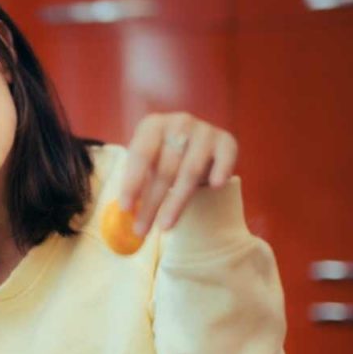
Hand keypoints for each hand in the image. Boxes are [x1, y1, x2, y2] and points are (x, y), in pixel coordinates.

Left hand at [119, 112, 237, 235]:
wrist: (194, 143)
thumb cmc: (163, 156)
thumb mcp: (147, 164)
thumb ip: (138, 184)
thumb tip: (127, 215)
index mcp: (152, 125)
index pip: (141, 155)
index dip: (132, 183)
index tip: (126, 209)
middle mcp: (179, 122)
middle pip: (165, 168)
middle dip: (151, 203)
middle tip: (142, 230)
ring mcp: (204, 130)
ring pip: (190, 171)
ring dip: (176, 202)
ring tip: (165, 227)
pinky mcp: (226, 141)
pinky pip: (225, 157)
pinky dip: (221, 170)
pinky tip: (215, 186)